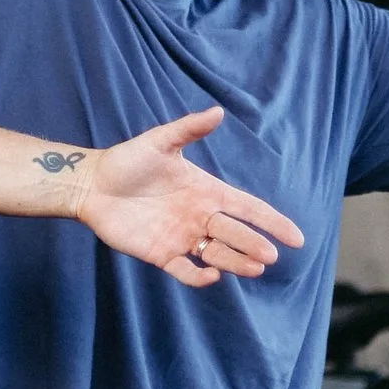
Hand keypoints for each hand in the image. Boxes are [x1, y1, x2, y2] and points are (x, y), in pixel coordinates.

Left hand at [72, 107, 303, 288]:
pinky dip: (198, 276)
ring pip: (217, 254)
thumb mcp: (159, 142)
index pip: (248, 208)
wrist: (92, 184)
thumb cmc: (127, 161)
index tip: (296, 238)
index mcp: (207, 192)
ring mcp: (182, 237)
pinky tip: (209, 276)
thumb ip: (188, 129)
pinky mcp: (161, 254)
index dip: (272, 222)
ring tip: (254, 269)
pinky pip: (185, 270)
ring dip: (236, 262)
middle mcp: (200, 217)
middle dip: (255, 245)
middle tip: (270, 256)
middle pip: (236, 233)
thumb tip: (218, 111)